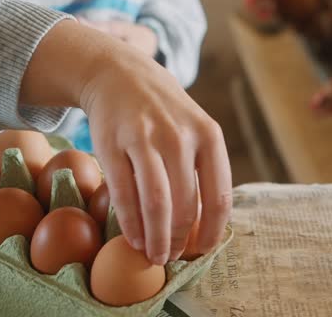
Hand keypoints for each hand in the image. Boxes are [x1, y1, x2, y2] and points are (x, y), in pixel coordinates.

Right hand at [20, 20, 231, 264]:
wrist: (120, 74)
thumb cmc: (164, 112)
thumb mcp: (195, 129)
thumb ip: (203, 169)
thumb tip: (208, 224)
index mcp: (209, 136)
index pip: (218, 197)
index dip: (212, 232)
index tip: (203, 251)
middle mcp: (181, 137)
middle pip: (186, 205)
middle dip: (180, 240)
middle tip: (172, 257)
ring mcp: (146, 139)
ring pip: (156, 203)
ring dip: (156, 238)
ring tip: (154, 256)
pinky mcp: (113, 143)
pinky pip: (124, 193)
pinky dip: (130, 223)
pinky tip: (133, 238)